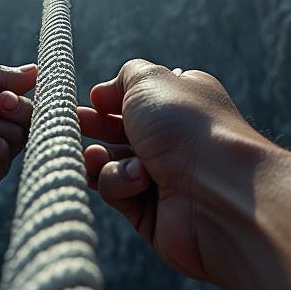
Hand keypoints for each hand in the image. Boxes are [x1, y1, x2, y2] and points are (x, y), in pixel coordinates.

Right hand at [78, 59, 269, 283]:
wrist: (217, 191)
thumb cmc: (187, 127)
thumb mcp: (150, 80)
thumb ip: (125, 76)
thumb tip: (106, 92)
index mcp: (181, 103)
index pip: (138, 98)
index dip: (112, 98)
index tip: (92, 99)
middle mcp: (175, 140)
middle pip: (120, 132)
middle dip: (95, 127)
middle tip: (73, 124)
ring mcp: (164, 177)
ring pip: (113, 163)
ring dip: (101, 158)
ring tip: (95, 155)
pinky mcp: (152, 213)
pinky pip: (119, 192)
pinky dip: (119, 183)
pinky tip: (133, 179)